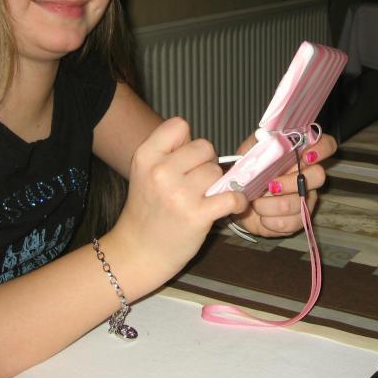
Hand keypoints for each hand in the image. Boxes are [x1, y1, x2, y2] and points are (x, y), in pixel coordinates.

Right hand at [111, 117, 248, 280]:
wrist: (139, 252)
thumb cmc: (147, 211)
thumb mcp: (144, 173)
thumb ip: (168, 153)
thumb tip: (203, 146)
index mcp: (145, 156)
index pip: (179, 125)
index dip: (187, 141)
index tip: (184, 159)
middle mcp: (161, 171)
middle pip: (204, 147)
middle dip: (205, 162)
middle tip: (197, 181)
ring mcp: (179, 194)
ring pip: (217, 171)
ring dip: (217, 184)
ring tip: (204, 198)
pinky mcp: (197, 215)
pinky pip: (232, 196)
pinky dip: (238, 201)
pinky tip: (232, 205)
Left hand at [230, 133, 336, 236]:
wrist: (238, 200)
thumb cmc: (249, 171)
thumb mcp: (250, 151)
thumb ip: (261, 142)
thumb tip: (268, 136)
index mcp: (300, 154)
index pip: (326, 145)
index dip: (322, 149)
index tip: (305, 156)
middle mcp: (308, 175)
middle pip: (318, 176)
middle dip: (290, 182)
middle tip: (270, 184)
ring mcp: (306, 198)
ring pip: (299, 203)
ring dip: (270, 205)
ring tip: (256, 202)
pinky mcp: (299, 219)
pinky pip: (291, 222)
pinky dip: (270, 220)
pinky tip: (261, 215)